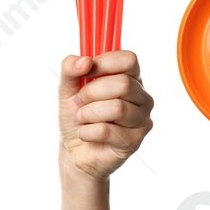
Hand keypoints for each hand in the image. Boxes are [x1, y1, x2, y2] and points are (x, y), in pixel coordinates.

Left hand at [58, 51, 153, 181]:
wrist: (74, 149)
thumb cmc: (77, 115)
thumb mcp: (67, 87)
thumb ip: (70, 68)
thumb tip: (85, 61)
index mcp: (131, 78)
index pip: (129, 60)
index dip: (104, 63)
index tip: (85, 73)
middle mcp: (142, 97)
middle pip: (123, 84)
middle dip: (91, 92)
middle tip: (79, 101)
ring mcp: (142, 120)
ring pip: (117, 108)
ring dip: (88, 114)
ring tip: (81, 119)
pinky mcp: (134, 141)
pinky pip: (106, 131)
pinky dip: (86, 132)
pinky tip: (86, 135)